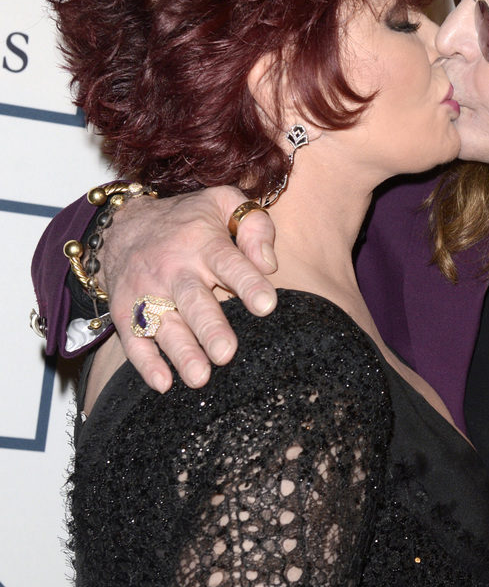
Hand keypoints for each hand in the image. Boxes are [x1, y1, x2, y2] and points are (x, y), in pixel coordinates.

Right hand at [101, 187, 279, 391]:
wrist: (121, 226)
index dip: (247, 283)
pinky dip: (146, 363)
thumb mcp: (221, 203)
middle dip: (209, 328)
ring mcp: (147, 293)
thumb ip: (254, 225)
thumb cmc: (187, 221)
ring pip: (165, 326)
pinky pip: (134, 340)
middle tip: (226, 353)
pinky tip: (163, 383)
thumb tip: (270, 264)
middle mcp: (174, 270)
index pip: (229, 263)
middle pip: (194, 301)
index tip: (266, 305)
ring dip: (182, 352)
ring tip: (199, 377)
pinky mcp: (127, 313)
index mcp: (203, 243)